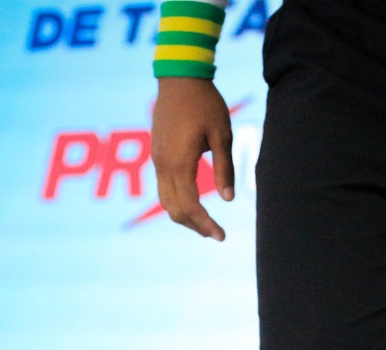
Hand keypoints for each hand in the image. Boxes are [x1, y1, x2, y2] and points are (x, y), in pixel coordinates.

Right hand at [151, 77, 234, 239]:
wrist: (179, 78)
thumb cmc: (205, 103)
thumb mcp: (222, 134)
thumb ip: (224, 168)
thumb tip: (228, 200)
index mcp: (180, 162)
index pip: (190, 206)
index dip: (206, 224)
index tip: (222, 236)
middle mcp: (163, 165)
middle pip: (175, 210)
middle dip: (195, 225)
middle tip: (216, 233)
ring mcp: (157, 160)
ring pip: (165, 201)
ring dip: (184, 216)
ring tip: (204, 223)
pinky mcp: (157, 154)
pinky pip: (163, 188)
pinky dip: (177, 201)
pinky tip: (192, 201)